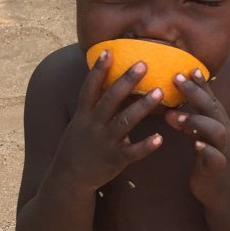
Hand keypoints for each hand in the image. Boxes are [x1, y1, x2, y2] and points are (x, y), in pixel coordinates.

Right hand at [56, 50, 163, 191]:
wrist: (69, 178)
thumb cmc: (80, 147)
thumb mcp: (82, 123)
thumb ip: (96, 107)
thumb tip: (114, 86)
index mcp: (84, 115)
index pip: (90, 88)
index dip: (98, 70)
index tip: (108, 51)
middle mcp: (93, 125)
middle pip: (110, 99)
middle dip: (127, 81)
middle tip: (144, 63)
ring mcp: (104, 142)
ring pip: (125, 121)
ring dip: (142, 106)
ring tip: (159, 92)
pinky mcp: (115, 160)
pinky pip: (133, 152)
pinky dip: (146, 146)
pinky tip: (160, 138)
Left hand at [164, 69, 229, 201]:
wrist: (228, 195)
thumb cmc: (212, 163)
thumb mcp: (202, 139)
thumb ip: (191, 124)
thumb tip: (171, 109)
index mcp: (219, 124)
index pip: (209, 99)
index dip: (200, 83)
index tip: (187, 66)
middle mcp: (224, 133)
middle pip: (212, 108)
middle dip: (195, 92)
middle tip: (175, 78)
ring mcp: (224, 150)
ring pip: (215, 130)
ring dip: (195, 121)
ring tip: (174, 116)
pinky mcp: (219, 169)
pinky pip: (215, 157)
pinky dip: (205, 150)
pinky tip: (195, 145)